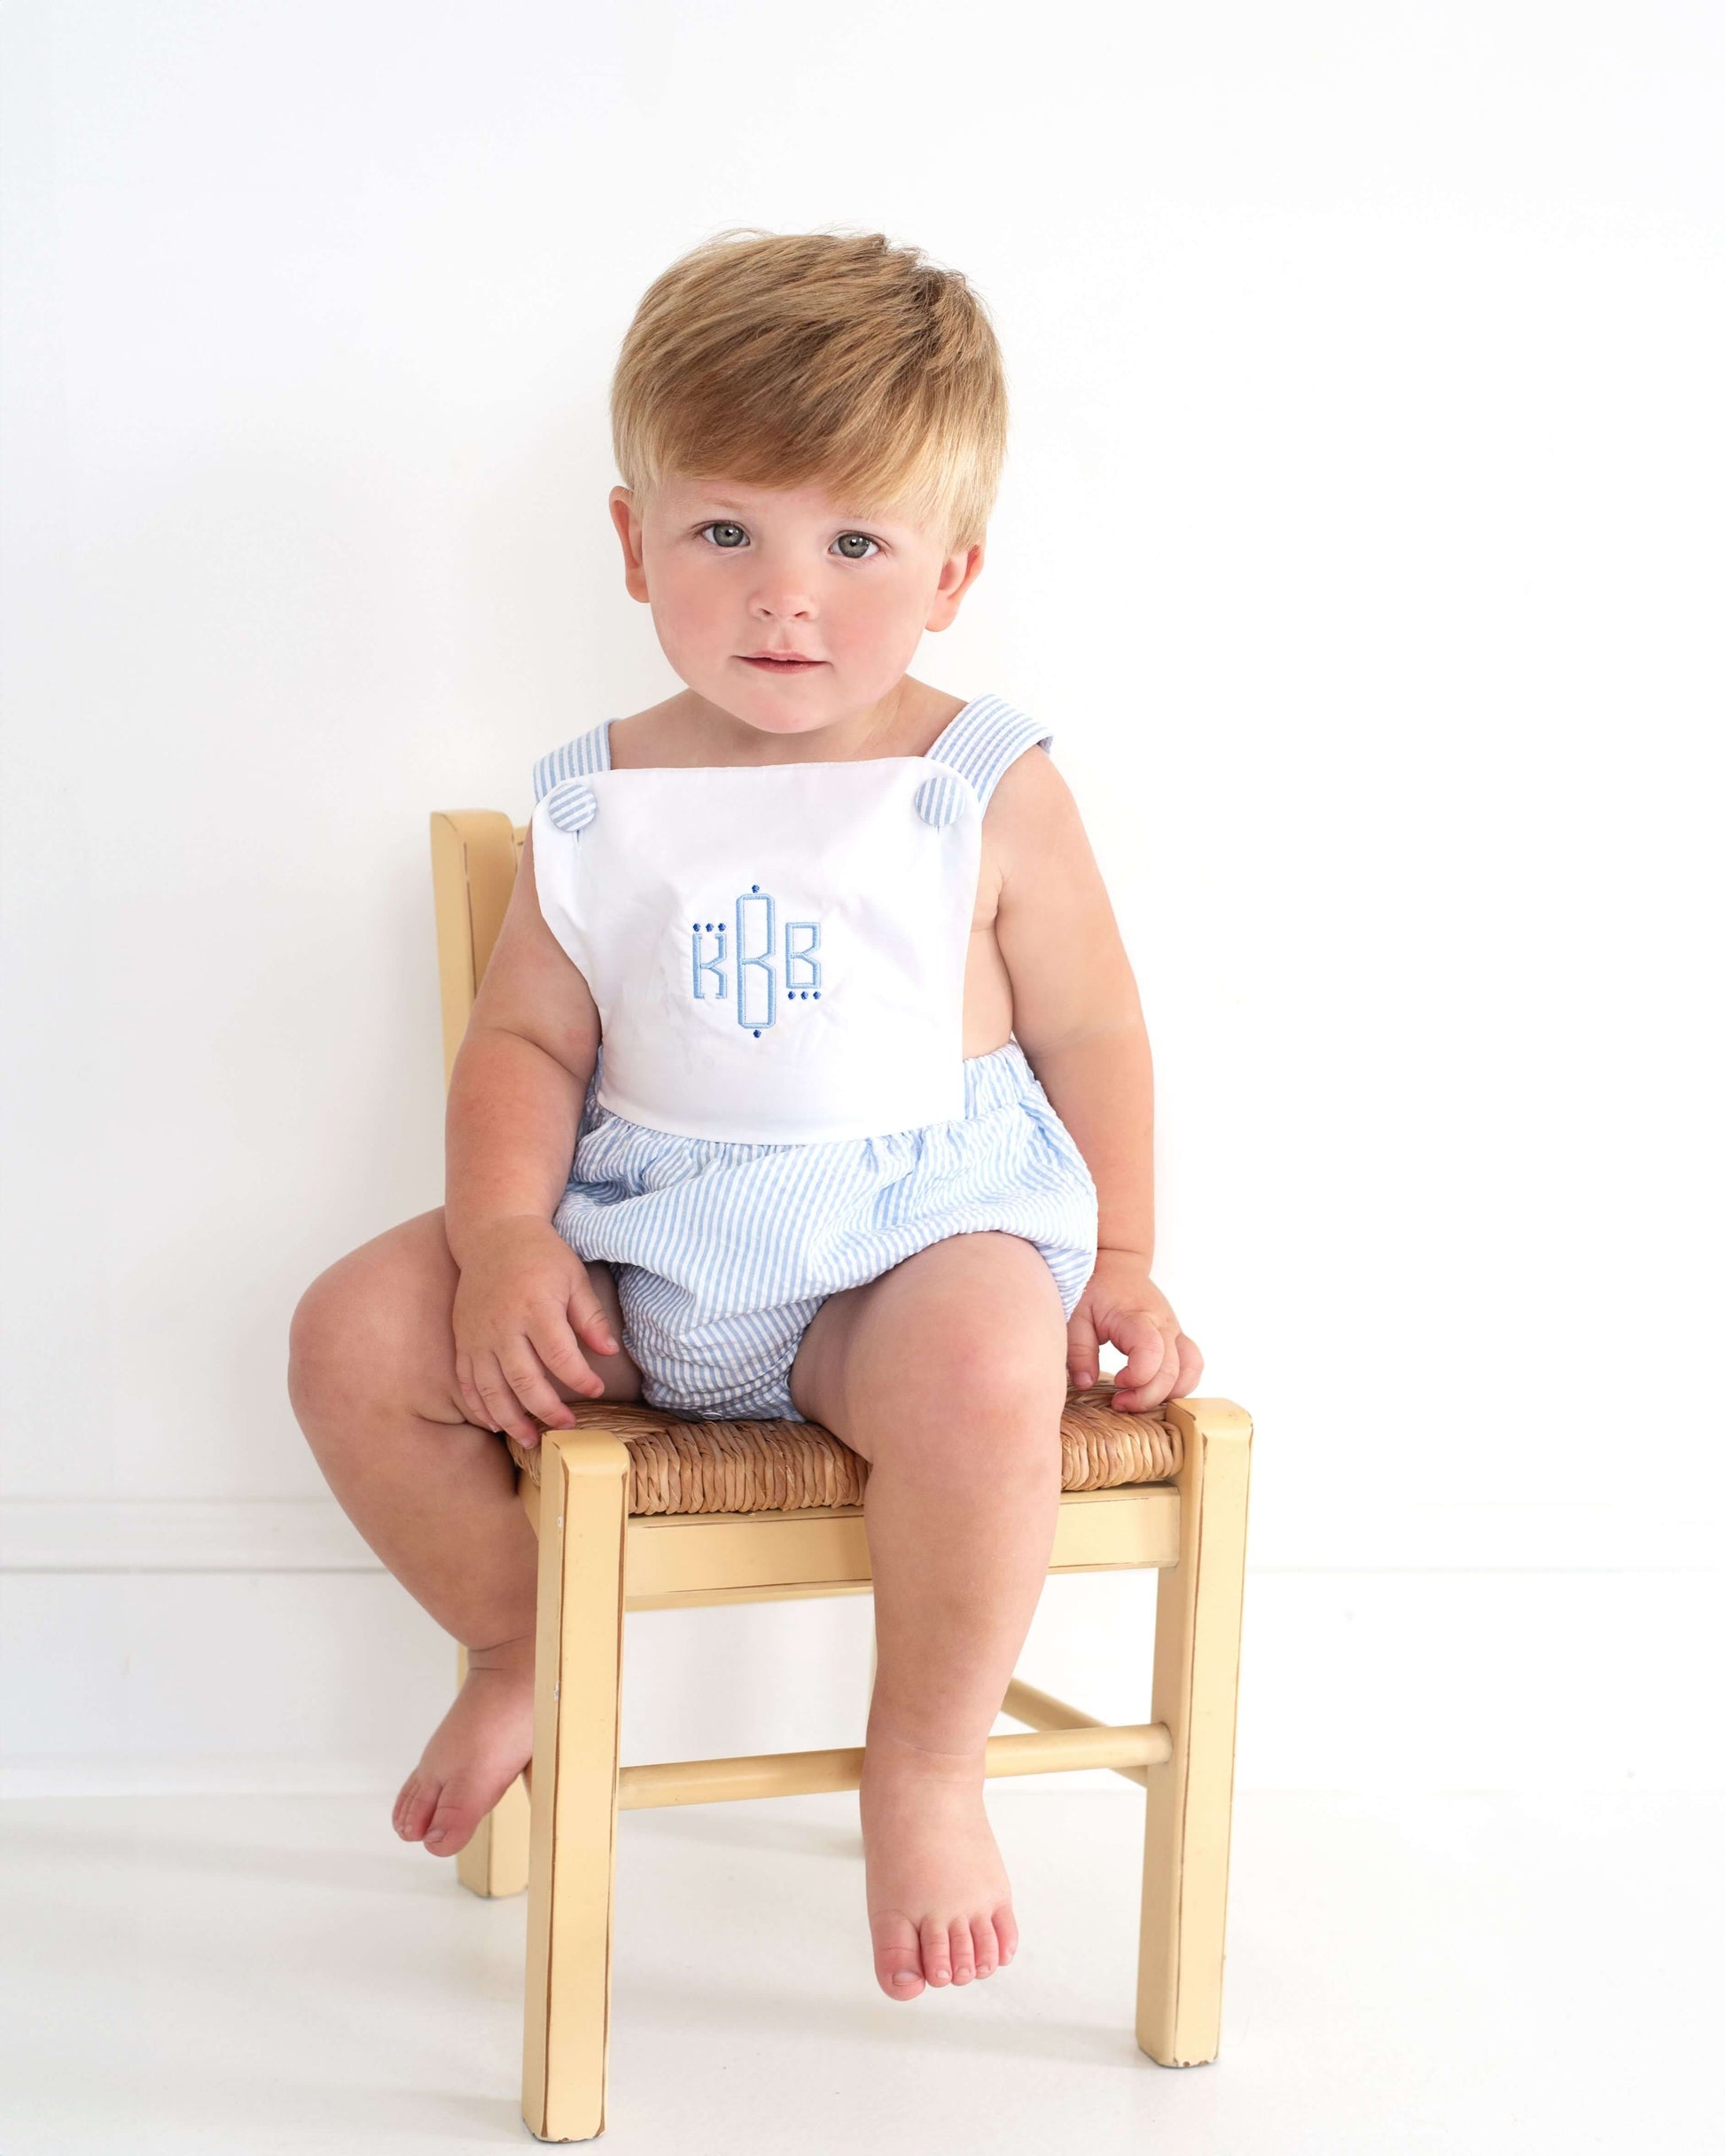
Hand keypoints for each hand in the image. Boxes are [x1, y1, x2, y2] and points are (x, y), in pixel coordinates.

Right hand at [450, 1215, 619, 1447]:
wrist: (492, 1234)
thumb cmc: (540, 1256)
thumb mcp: (574, 1278)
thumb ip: (591, 1317)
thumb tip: (610, 1352)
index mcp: (536, 1308)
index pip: (561, 1357)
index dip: (581, 1379)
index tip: (597, 1390)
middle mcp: (503, 1326)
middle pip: (525, 1381)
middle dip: (548, 1410)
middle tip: (568, 1426)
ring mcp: (478, 1336)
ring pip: (491, 1390)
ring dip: (511, 1420)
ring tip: (531, 1440)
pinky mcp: (463, 1340)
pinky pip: (467, 1382)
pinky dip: (479, 1407)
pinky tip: (494, 1423)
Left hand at [1065, 1250, 1203, 1412]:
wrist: (1117, 1264)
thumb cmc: (1094, 1289)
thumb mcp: (1075, 1316)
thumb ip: (1079, 1351)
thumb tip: (1086, 1384)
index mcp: (1137, 1317)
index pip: (1152, 1353)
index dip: (1138, 1378)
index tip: (1116, 1382)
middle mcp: (1163, 1324)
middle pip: (1172, 1371)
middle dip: (1147, 1397)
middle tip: (1119, 1402)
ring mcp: (1174, 1330)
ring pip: (1190, 1370)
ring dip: (1168, 1393)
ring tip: (1139, 1397)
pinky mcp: (1177, 1336)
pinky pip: (1193, 1365)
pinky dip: (1180, 1384)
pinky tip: (1154, 1390)